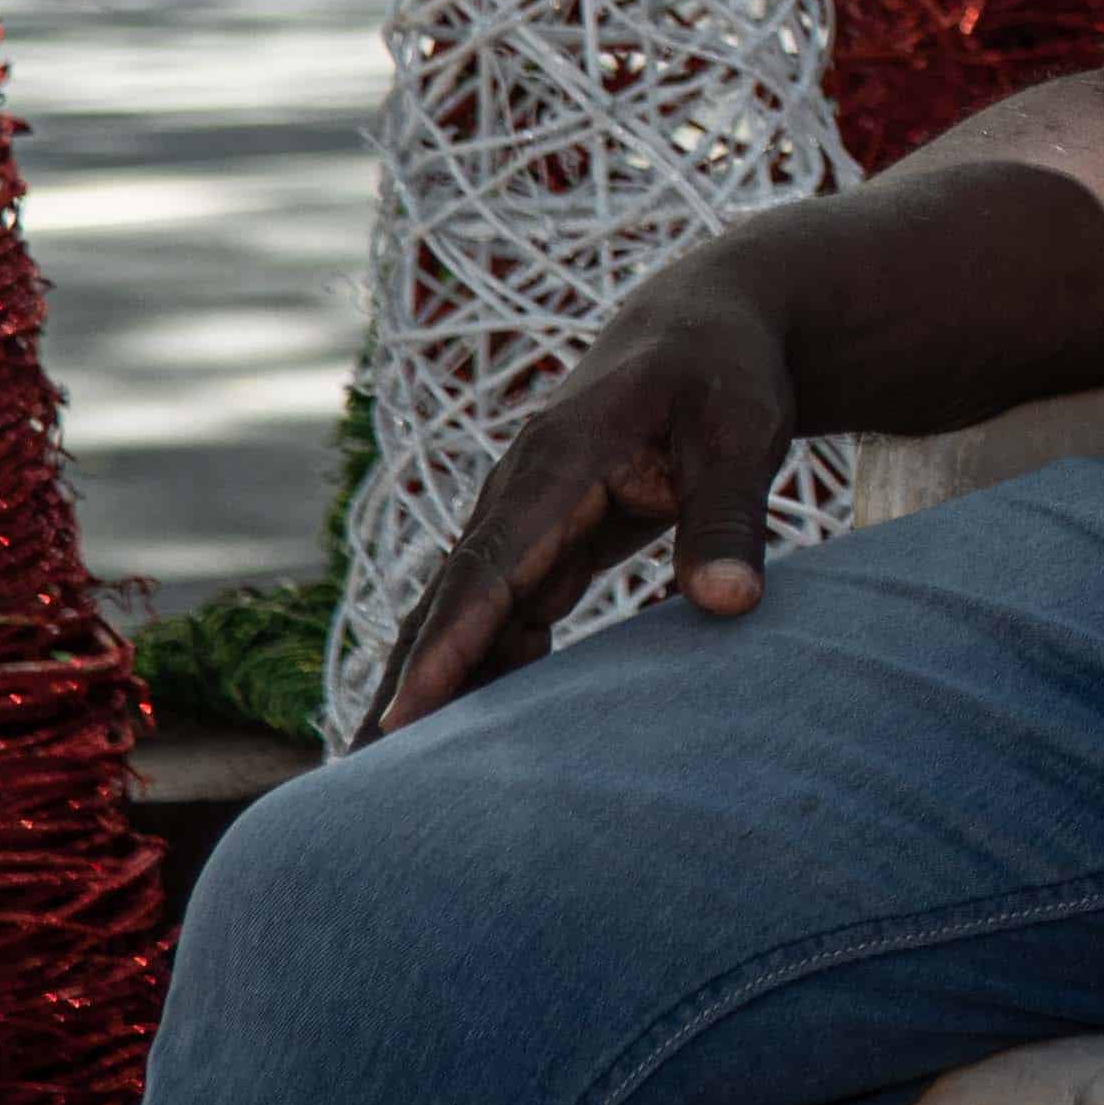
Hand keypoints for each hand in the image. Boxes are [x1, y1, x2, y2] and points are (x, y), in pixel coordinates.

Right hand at [369, 275, 798, 734]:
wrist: (703, 324)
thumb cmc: (725, 370)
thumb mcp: (744, 431)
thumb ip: (730, 517)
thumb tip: (731, 605)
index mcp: (557, 457)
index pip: (493, 562)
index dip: (451, 642)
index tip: (406, 715)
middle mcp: (521, 490)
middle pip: (454, 599)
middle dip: (406, 684)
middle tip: (358, 776)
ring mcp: (526, 517)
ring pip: (465, 613)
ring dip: (430, 686)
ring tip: (382, 779)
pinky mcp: (546, 540)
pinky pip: (502, 614)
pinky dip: (480, 668)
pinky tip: (461, 736)